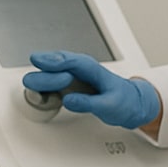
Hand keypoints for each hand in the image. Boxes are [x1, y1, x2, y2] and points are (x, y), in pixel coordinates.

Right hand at [22, 51, 160, 128]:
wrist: (129, 103)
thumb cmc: (123, 100)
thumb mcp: (109, 106)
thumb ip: (88, 103)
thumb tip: (68, 100)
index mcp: (92, 68)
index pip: (71, 61)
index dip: (54, 60)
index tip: (38, 60)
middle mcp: (79, 69)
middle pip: (56, 65)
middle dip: (47, 76)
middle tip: (44, 88)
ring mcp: (71, 77)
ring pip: (50, 73)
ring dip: (43, 81)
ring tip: (39, 93)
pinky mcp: (66, 86)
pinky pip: (50, 84)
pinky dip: (43, 89)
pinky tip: (39, 95)